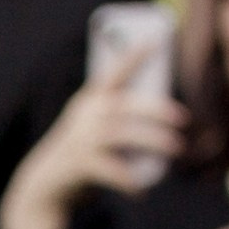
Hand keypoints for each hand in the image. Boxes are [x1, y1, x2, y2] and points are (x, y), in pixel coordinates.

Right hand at [0, 54, 184, 228]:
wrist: (43, 187)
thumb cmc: (80, 154)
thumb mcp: (96, 129)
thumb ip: (121, 118)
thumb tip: (168, 116)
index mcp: (91, 100)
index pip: (114, 72)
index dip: (134, 55)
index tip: (156, 39)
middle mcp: (86, 115)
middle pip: (127, 106)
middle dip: (158, 110)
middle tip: (184, 118)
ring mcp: (82, 139)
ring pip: (125, 134)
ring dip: (154, 141)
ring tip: (177, 148)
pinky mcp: (80, 165)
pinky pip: (112, 170)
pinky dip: (130, 181)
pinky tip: (141, 190)